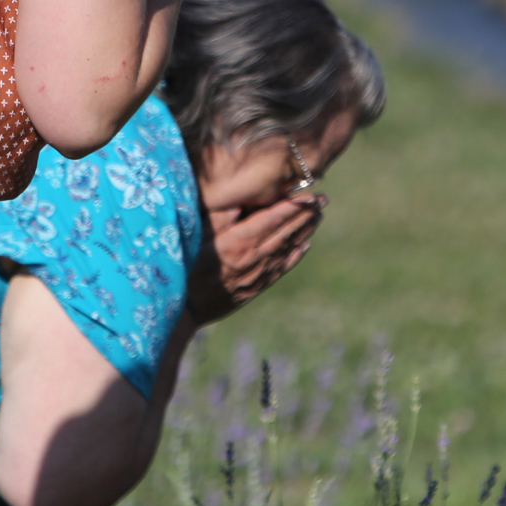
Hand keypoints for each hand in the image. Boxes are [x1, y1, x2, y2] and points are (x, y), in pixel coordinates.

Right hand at [185, 192, 324, 325]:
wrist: (182, 310)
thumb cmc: (183, 267)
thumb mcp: (195, 236)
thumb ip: (219, 217)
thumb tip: (241, 200)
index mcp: (239, 242)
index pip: (273, 219)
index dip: (294, 206)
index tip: (310, 195)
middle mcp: (253, 258)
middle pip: (285, 232)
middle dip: (305, 215)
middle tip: (323, 200)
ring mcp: (256, 275)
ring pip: (286, 249)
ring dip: (304, 232)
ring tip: (317, 217)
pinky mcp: (253, 289)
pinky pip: (280, 269)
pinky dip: (295, 256)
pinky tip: (304, 247)